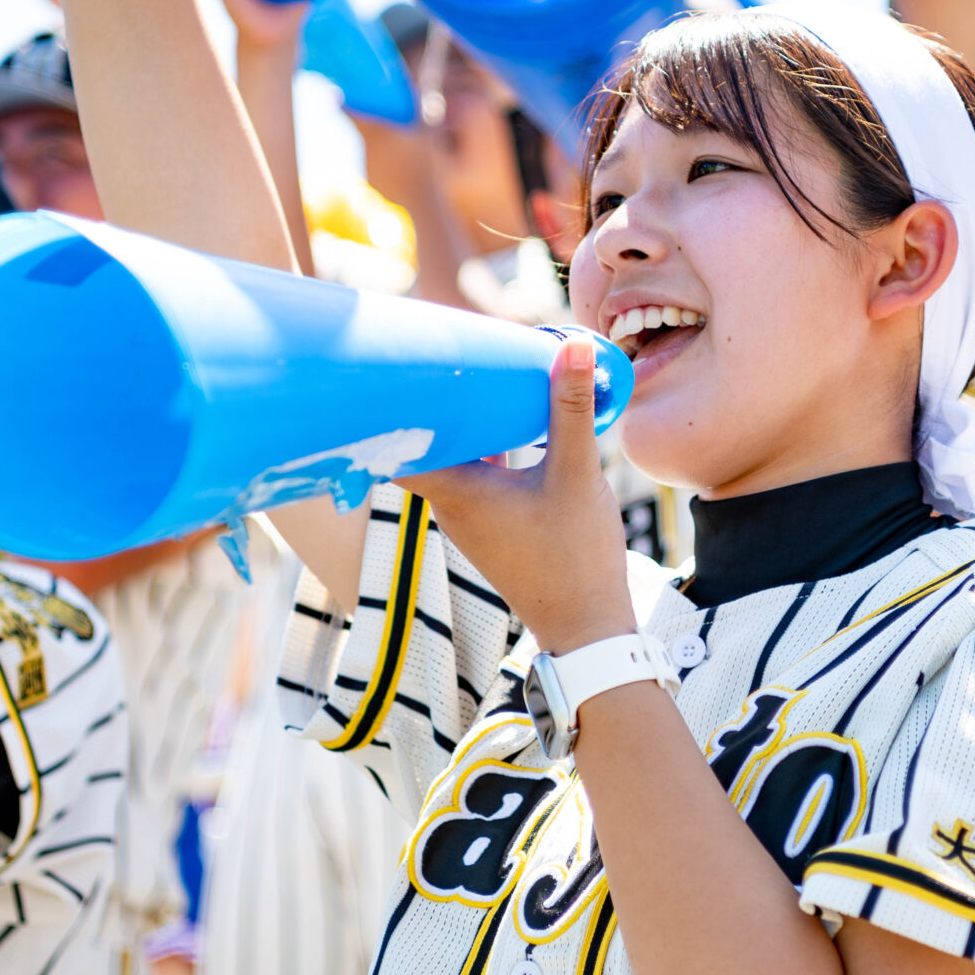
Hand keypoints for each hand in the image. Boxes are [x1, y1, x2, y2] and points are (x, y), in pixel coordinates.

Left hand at [399, 339, 632, 654]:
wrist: (587, 628)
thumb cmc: (575, 557)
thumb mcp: (577, 473)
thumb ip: (571, 407)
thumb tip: (571, 346)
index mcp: (456, 492)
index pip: (394, 444)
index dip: (387, 404)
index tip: (392, 364)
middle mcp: (451, 505)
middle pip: (423, 443)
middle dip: (432, 400)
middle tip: (441, 352)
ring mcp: (469, 517)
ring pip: (452, 458)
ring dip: (462, 422)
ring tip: (477, 375)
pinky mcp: (491, 525)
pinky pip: (475, 472)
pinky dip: (484, 444)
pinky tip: (510, 419)